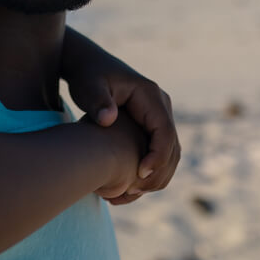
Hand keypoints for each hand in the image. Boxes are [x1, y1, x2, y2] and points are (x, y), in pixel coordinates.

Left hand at [62, 30, 180, 197]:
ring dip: (157, 175)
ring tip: (133, 193)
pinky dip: (150, 170)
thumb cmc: (86, 75)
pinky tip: (131, 186)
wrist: (86, 65)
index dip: (157, 157)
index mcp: (150, 96)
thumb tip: (108, 118)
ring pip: (169, 153)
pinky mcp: (150, 124)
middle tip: (136, 192)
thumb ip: (98, 101)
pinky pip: (158, 151)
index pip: (165, 132)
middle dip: (159, 172)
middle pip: (172, 146)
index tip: (139, 174)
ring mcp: (158, 115)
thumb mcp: (89, 86)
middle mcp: (160, 105)